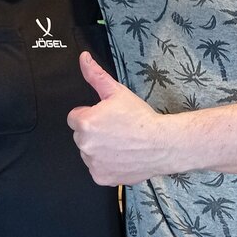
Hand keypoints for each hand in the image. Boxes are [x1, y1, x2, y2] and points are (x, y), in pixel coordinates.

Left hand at [67, 52, 167, 185]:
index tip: (106, 118)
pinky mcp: (101, 177)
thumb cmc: (141, 118)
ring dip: (99, 150)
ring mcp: (92, 163)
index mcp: (84, 122)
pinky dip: (107, 166)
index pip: (75, 118)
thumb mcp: (117, 92)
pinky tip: (121, 157)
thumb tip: (83, 58)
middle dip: (94, 133)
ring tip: (121, 144)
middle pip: (81, 136)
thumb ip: (96, 75)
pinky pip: (97, 170)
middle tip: (116, 130)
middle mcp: (84, 145)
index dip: (91, 115)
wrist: (162, 144)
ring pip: (89, 153)